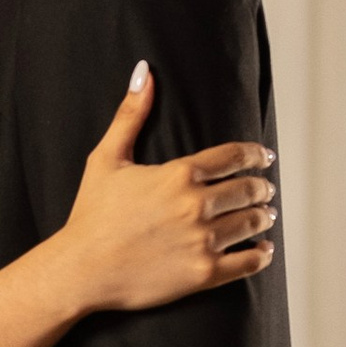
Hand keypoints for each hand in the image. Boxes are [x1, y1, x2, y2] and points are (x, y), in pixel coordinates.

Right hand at [58, 67, 275, 312]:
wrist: (80, 270)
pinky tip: (263, 248)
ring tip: (265, 216)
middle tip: (265, 190)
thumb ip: (130, 115)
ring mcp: (202, 241)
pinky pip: (248, 262)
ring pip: (252, 223)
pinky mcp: (203, 274)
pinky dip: (261, 254)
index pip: (234, 156)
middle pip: (248, 190)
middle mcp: (196, 206)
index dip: (255, 154)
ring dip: (263, 217)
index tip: (264, 157)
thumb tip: (143, 72)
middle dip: (262, 188)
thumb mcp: (106, 159)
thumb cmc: (90, 215)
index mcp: (179, 174)